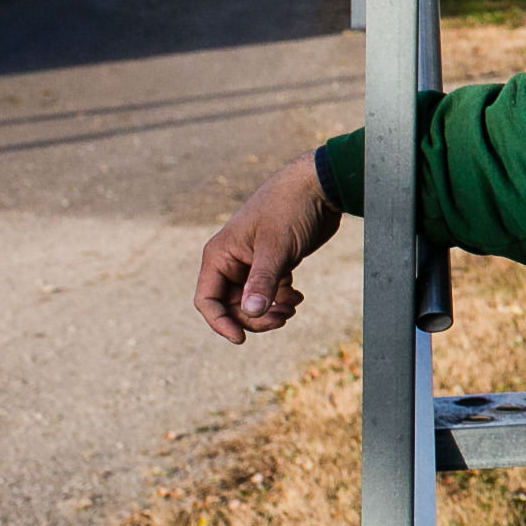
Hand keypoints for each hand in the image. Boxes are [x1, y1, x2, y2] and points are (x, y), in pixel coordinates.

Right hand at [195, 151, 340, 343]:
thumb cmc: (290, 209)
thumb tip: (250, 313)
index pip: (207, 300)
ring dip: (270, 312)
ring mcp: (253, 263)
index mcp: (220, 256)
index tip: (241, 339)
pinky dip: (282, 301)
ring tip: (293, 308)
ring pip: (252, 302)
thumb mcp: (276, 247)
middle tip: (283, 318)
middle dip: (254, 318)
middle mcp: (232, 261)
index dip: (220, 323)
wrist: (319, 186)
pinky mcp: (275, 263)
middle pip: (232, 306)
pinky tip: (298, 298)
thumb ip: (263, 280)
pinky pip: (270, 292)